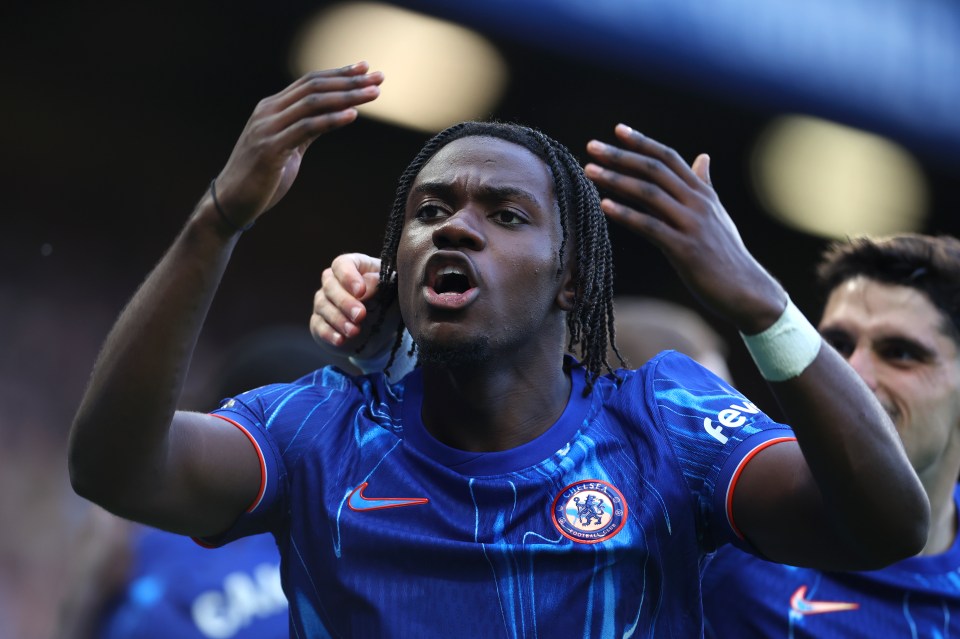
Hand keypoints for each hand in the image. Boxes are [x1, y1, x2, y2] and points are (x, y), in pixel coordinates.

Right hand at [213, 62, 383, 227]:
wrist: (230, 203)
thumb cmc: (260, 178)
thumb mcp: (287, 148)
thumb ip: (305, 130)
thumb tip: (332, 116)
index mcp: (271, 108)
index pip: (309, 82)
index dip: (339, 73)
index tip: (366, 68)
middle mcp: (268, 112)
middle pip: (314, 86)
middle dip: (349, 81)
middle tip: (380, 77)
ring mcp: (267, 129)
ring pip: (312, 102)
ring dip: (347, 96)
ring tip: (374, 93)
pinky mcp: (270, 149)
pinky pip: (306, 128)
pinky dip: (331, 120)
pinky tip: (352, 115)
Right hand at [310, 253, 400, 358]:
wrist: (381, 330)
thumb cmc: (388, 301)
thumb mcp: (391, 290)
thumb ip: (379, 284)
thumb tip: (363, 290)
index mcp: (354, 266)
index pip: (342, 264)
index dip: (348, 276)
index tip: (360, 291)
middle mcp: (334, 281)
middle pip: (330, 285)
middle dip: (345, 301)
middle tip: (360, 315)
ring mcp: (324, 301)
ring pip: (323, 306)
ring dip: (338, 319)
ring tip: (354, 331)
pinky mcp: (319, 322)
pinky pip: (318, 326)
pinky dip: (328, 333)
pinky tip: (340, 340)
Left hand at [584, 124, 784, 332]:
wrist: (746, 290)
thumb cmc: (726, 254)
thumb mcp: (716, 214)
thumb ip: (704, 185)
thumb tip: (702, 157)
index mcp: (702, 193)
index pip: (669, 158)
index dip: (643, 142)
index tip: (617, 130)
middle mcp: (697, 203)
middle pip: (654, 170)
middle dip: (621, 156)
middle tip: (591, 146)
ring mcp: (692, 224)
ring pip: (649, 194)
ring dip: (616, 180)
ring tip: (589, 171)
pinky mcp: (685, 249)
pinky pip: (650, 226)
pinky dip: (626, 214)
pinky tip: (604, 206)